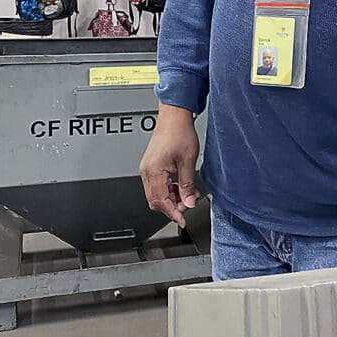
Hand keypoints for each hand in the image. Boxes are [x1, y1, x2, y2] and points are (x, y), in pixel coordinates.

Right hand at [140, 105, 200, 227]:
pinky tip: (179, 186)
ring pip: (155, 194)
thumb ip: (187, 185)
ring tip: (186, 194)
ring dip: (170, 198)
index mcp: (154, 171)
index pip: (161, 201)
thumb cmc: (179, 132)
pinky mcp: (151, 165)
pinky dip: (168, 190)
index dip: (173, 213)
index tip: (182, 220)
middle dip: (172, 207)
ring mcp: (147, 168)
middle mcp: (147, 171)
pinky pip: (156, 185)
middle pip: (155, 200)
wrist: (174, 116)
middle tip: (187, 205)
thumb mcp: (188, 162)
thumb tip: (189, 202)